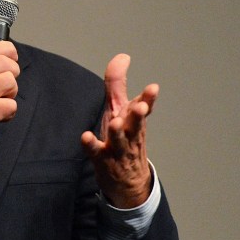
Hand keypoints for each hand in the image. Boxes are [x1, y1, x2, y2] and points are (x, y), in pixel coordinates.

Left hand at [81, 54, 157, 207]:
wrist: (129, 182)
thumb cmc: (124, 138)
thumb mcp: (121, 109)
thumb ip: (118, 83)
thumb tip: (122, 56)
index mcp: (134, 120)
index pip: (145, 108)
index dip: (149, 98)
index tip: (153, 88)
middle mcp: (129, 133)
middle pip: (136, 124)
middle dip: (139, 115)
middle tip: (141, 107)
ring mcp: (117, 148)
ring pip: (120, 140)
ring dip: (118, 132)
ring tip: (116, 123)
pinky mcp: (103, 160)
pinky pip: (96, 152)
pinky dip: (91, 145)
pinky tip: (85, 137)